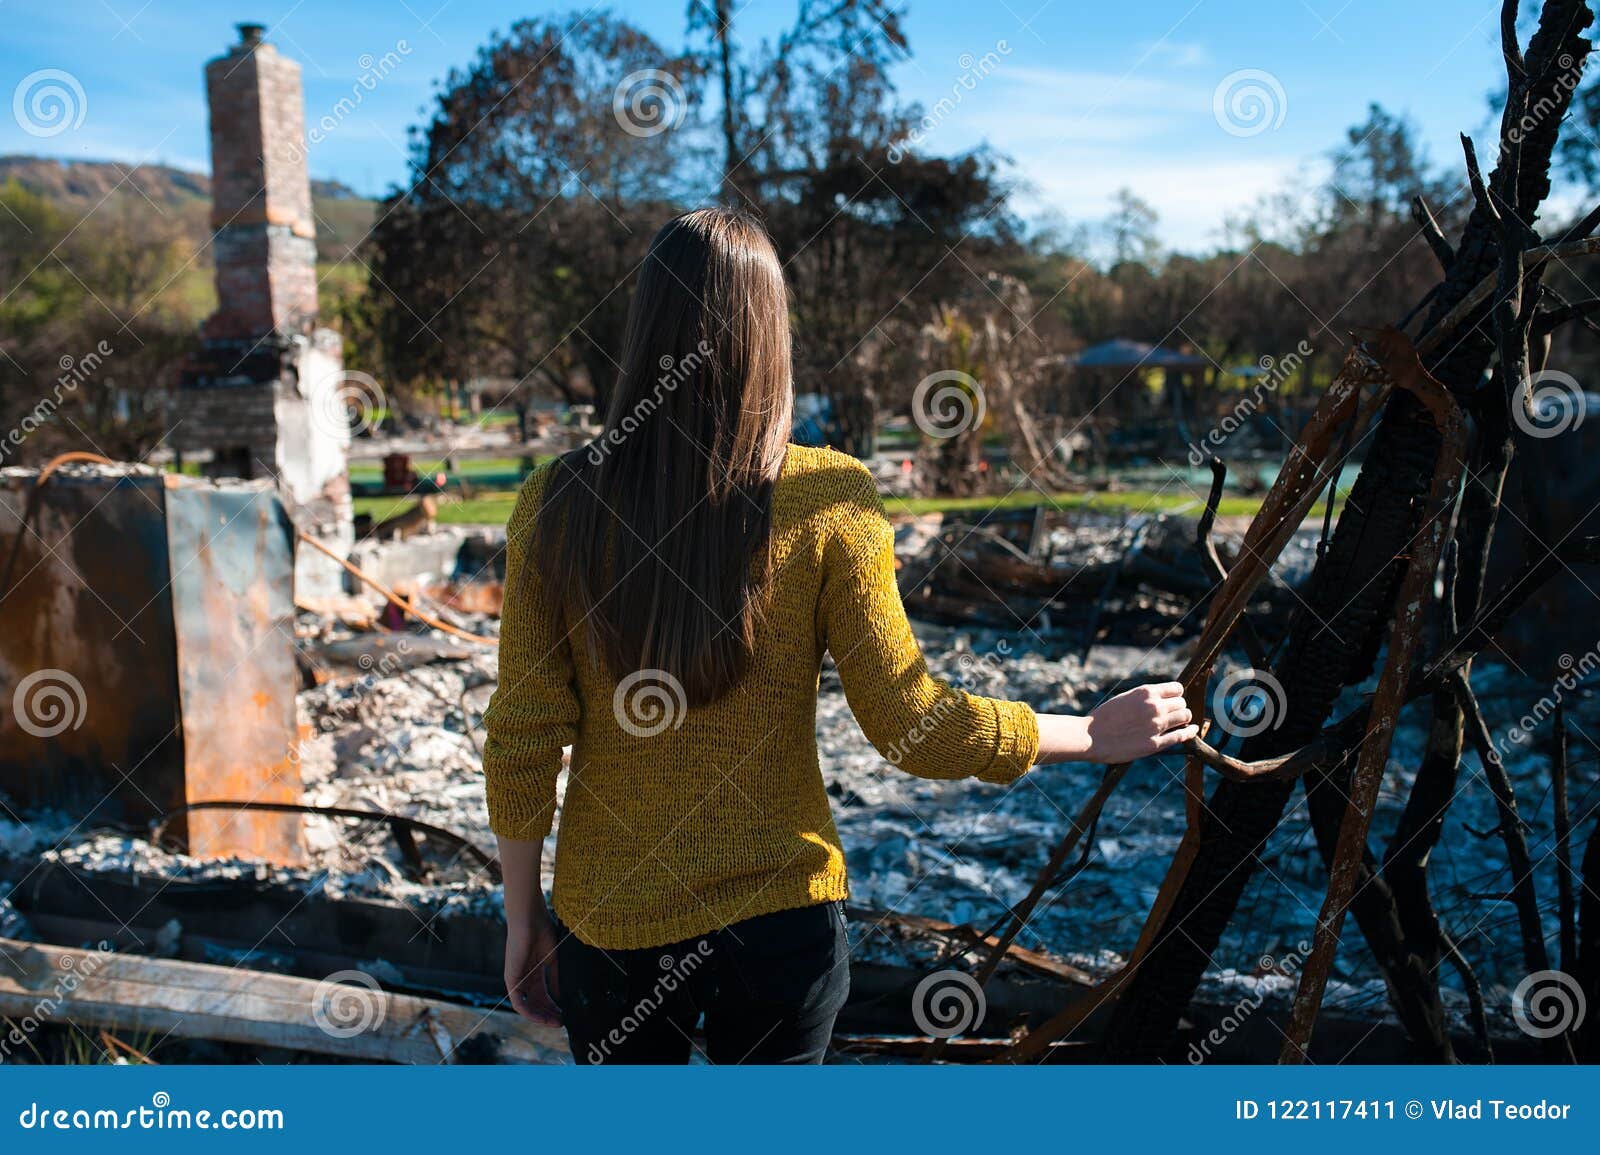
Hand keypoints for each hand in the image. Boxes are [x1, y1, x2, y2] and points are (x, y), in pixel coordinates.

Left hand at [504, 917, 561, 1026]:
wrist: (530, 919)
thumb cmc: (542, 932)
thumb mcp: (552, 959)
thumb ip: (555, 978)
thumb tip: (562, 997)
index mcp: (534, 973)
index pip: (543, 996)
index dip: (555, 1007)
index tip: (567, 1015)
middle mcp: (524, 979)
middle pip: (536, 1004)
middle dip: (550, 1014)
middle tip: (564, 1022)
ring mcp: (517, 980)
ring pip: (527, 1006)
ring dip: (541, 1016)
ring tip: (556, 1022)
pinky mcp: (511, 979)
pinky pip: (518, 1002)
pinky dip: (529, 1012)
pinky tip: (542, 1018)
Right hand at [1083, 681, 1197, 763]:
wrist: (1091, 737)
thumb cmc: (1103, 717)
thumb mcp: (1124, 698)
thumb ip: (1142, 698)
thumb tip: (1158, 699)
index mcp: (1145, 692)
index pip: (1176, 688)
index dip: (1176, 694)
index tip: (1174, 699)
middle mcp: (1154, 707)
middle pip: (1182, 703)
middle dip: (1179, 707)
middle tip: (1175, 712)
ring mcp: (1156, 725)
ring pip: (1185, 717)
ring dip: (1184, 718)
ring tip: (1182, 721)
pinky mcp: (1155, 744)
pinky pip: (1181, 736)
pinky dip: (1189, 733)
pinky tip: (1193, 730)